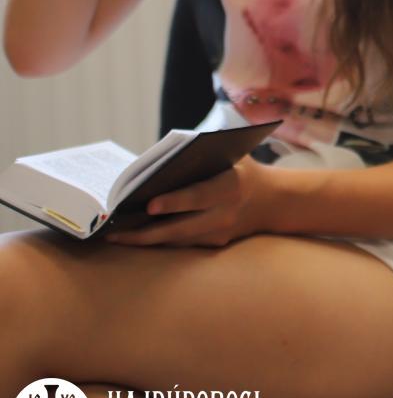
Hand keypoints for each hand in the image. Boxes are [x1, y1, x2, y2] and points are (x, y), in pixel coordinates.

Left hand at [105, 157, 275, 247]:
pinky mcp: (214, 243)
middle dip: (146, 232)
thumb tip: (160, 155)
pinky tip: (135, 236)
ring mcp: (220, 232)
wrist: (272, 201)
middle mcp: (226, 213)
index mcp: (231, 186)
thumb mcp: (231, 155)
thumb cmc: (241, 169)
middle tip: (116, 232)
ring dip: (146, 239)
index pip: (199, 195)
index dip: (174, 202)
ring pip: (177, 239)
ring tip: (116, 235)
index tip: (149, 205)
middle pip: (181, 227)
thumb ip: (202, 154)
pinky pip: (182, 243)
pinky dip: (159, 239)